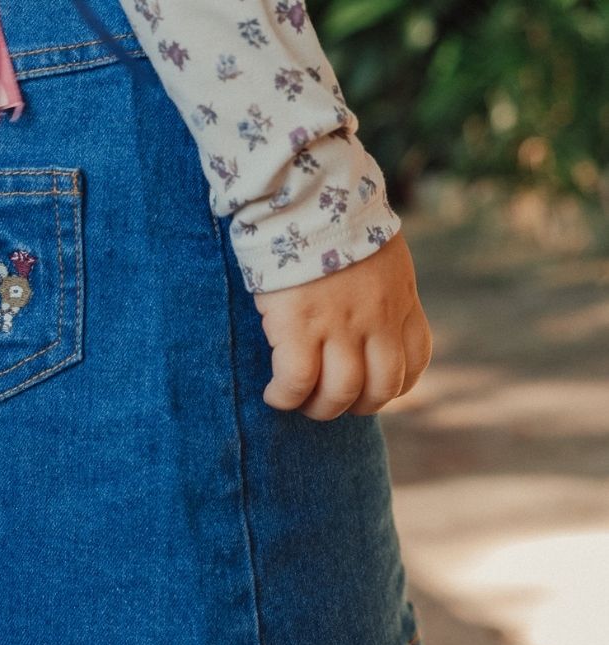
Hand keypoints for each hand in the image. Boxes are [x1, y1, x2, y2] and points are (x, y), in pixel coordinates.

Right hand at [252, 231, 432, 419]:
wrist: (304, 192)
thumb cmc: (332, 218)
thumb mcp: (380, 255)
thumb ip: (381, 289)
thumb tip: (366, 316)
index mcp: (399, 300)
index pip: (413, 363)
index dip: (391, 387)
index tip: (366, 389)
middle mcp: (376, 319)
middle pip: (380, 389)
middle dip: (356, 406)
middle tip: (329, 401)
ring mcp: (338, 324)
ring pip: (340, 393)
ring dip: (320, 408)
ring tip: (299, 401)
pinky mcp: (299, 325)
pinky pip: (297, 381)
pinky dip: (286, 396)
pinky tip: (274, 394)